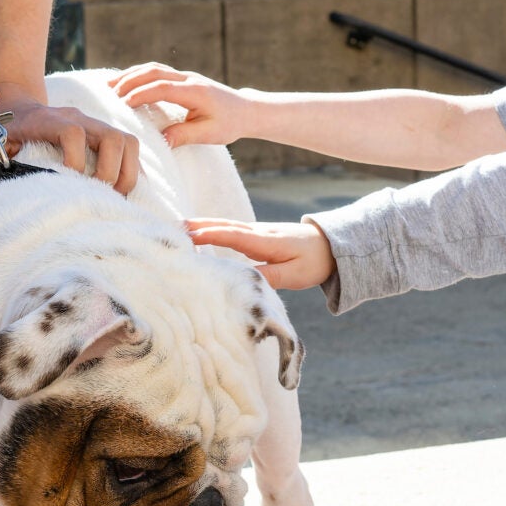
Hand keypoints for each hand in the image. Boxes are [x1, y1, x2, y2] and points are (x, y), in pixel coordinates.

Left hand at [0, 100, 139, 192]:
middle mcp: (75, 117)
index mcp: (45, 120)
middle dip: (110, 172)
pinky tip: (121, 193)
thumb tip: (11, 194)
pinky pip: (129, 149)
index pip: (72, 132)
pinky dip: (130, 171)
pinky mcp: (102, 135)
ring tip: (114, 197)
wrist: (11, 103)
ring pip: (126, 141)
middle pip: (110, 136)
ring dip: (126, 172)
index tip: (69, 182)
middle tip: (100, 197)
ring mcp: (92, 124)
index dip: (75, 160)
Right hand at [110, 63, 256, 147]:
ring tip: (110, 86)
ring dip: (131, 75)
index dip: (141, 94)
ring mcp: (186, 76)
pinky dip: (139, 75)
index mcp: (195, 92)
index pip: (162, 88)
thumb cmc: (229, 123)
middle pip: (154, 72)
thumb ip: (185, 135)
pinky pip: (158, 72)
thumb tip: (161, 141)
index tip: (123, 104)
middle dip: (130, 81)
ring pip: (154, 68)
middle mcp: (189, 79)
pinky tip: (126, 84)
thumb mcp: (210, 134)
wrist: (246, 110)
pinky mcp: (183, 79)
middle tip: (109, 94)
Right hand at [186, 218, 334, 291]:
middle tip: (173, 227)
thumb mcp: (295, 275)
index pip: (234, 235)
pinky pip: (231, 229)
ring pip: (226, 224)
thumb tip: (244, 281)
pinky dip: (213, 228)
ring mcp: (257, 231)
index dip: (211, 234)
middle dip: (199, 225)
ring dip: (203, 224)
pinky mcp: (258, 235)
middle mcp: (258, 232)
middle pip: (225, 225)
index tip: (190, 235)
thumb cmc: (315, 261)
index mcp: (267, 241)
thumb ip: (270, 277)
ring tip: (179, 227)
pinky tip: (201, 231)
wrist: (332, 245)